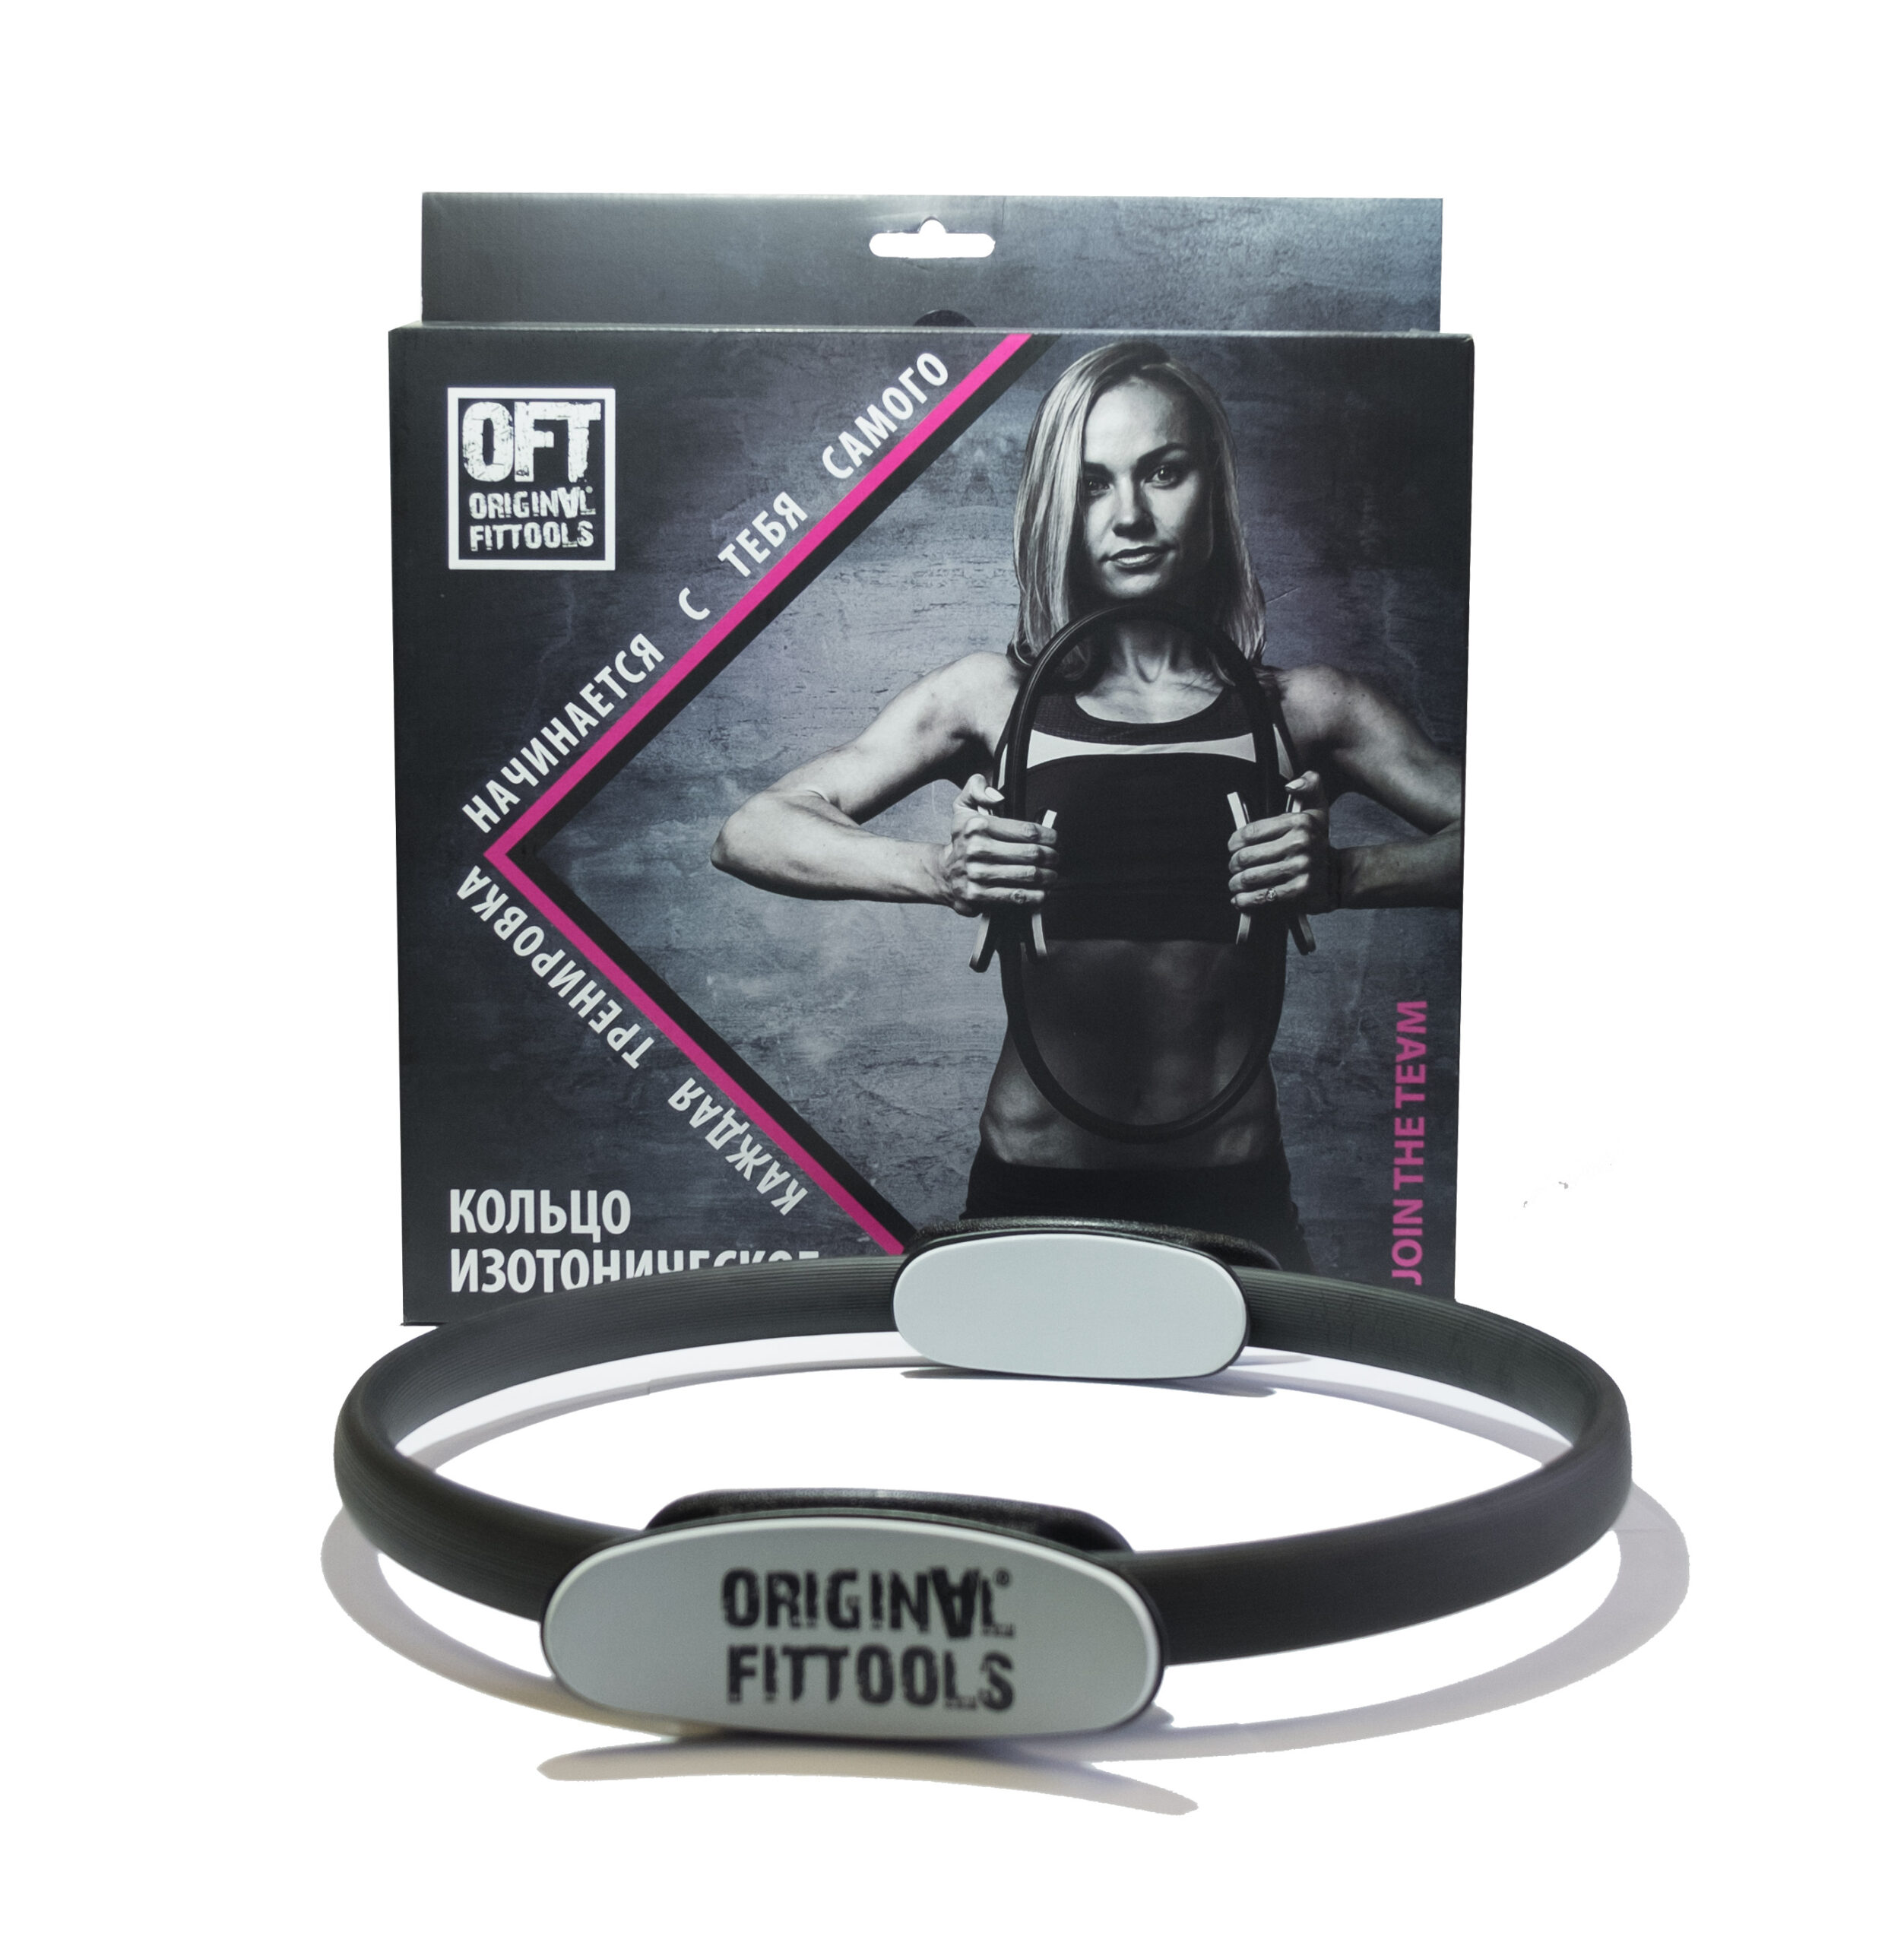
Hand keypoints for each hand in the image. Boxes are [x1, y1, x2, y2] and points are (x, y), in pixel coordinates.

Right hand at [933, 774, 1058, 916]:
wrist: (943, 874)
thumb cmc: (961, 841)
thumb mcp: (963, 807)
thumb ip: (977, 788)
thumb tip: (997, 796)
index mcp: (977, 826)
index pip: (1026, 830)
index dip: (1049, 836)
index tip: (1055, 840)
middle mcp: (976, 850)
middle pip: (1031, 853)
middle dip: (1051, 857)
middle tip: (1056, 858)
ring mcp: (977, 874)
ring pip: (1027, 875)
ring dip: (1047, 876)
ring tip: (1052, 874)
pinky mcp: (978, 896)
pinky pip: (1016, 896)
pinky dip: (1035, 896)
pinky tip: (1042, 892)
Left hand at [1226, 771, 1338, 913]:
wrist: (1339, 875)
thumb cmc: (1317, 844)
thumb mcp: (1317, 810)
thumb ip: (1309, 786)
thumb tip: (1292, 785)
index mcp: (1299, 823)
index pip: (1252, 831)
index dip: (1235, 841)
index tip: (1232, 847)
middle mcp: (1300, 844)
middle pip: (1247, 856)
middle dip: (1234, 864)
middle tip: (1233, 868)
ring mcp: (1300, 869)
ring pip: (1251, 877)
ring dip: (1236, 883)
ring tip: (1235, 884)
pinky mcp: (1298, 892)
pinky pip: (1262, 897)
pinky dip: (1246, 900)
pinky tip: (1241, 899)